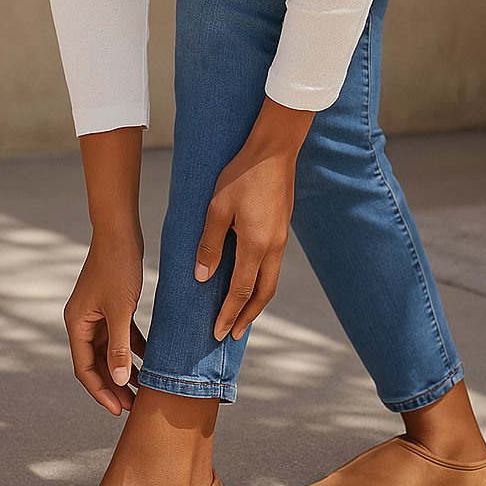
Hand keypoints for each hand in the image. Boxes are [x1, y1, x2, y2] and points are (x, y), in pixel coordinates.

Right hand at [64, 231, 145, 414]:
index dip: (101, 392)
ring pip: (110, 352)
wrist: (120, 232)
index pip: (85, 368)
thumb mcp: (120, 310)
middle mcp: (83, 322)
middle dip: (114, 386)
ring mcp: (97, 314)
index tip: (120, 410)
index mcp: (77, 324)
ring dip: (125, 370)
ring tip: (144, 390)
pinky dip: (133, 349)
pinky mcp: (111, 306)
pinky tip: (150, 361)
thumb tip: (120, 381)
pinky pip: (121, 335)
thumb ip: (119, 347)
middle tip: (135, 407)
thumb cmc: (117, 266)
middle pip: (97, 364)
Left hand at [195, 98, 314, 340]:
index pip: (241, 290)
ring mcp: (281, 239)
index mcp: (256, 244)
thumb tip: (202, 277)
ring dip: (257, 302)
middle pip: (263, 294)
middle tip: (232, 335)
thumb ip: (209, 244)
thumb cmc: (242, 175)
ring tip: (242, 316)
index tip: (218, 332)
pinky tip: (251, 281)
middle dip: (247, 317)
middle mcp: (274, 247)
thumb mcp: (217, 207)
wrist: (274, 151)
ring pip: (272, 281)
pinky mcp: (283, 230)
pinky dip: (262, 283)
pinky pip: (273, 266)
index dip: (229, 313)